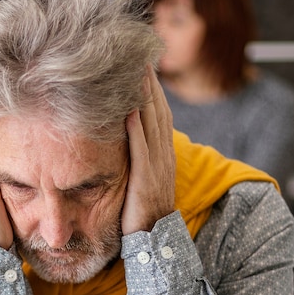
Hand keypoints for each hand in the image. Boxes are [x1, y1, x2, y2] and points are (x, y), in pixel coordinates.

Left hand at [122, 67, 175, 234]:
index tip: (145, 66)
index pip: (161, 114)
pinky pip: (141, 151)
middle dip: (150, 84)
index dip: (154, 89)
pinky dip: (136, 129)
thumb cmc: (145, 209)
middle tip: (141, 55)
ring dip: (145, 98)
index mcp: (164, 154)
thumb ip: (142, 156)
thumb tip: (131, 135)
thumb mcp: (146, 177)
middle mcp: (163, 156)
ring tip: (136, 72)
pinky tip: (130, 110)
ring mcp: (156, 167)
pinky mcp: (144, 180)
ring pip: (152, 126)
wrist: (155, 238)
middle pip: (158, 112)